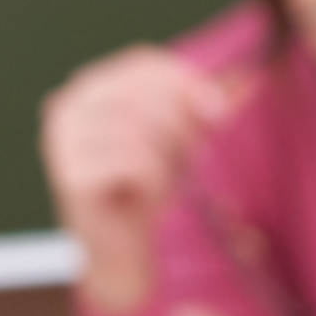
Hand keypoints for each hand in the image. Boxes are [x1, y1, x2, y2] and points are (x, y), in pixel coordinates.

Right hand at [40, 48, 243, 315]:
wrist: (117, 252)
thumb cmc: (143, 189)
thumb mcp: (178, 139)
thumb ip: (206, 107)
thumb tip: (252, 78)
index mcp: (89, 88)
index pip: (143, 63)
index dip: (187, 81)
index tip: (221, 110)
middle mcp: (68, 107)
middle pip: (143, 93)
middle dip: (179, 123)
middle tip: (191, 156)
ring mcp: (64, 141)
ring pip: (140, 128)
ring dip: (167, 157)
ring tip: (166, 179)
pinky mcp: (71, 175)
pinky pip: (133, 162)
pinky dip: (153, 180)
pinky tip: (146, 196)